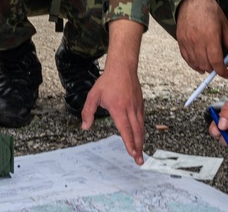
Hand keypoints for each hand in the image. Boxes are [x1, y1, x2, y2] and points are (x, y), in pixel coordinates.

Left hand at [82, 20, 144, 164]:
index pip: (125, 130)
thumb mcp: (93, 96)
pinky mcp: (140, 104)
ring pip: (141, 127)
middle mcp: (130, 109)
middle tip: (139, 160)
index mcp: (118, 109)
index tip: (132, 154)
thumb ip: (87, 112)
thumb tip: (84, 127)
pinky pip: (142, 120)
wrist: (122, 67)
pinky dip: (142, 130)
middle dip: (138, 148)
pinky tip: (140, 136)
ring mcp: (137, 107)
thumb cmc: (107, 81)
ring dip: (141, 141)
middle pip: (136, 132)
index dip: (129, 143)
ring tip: (140, 152)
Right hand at [174, 0, 227, 75]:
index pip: (216, 62)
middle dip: (214, 70)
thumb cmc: (210, 10)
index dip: (222, 71)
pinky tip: (198, 64)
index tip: (227, 74)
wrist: (192, 0)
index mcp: (210, 37)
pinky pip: (186, 58)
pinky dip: (192, 64)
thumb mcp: (225, 25)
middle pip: (205, 64)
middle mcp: (197, 41)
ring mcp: (187, 41)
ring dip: (203, 68)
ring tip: (209, 66)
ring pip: (195, 63)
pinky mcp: (180, 41)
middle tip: (219, 67)